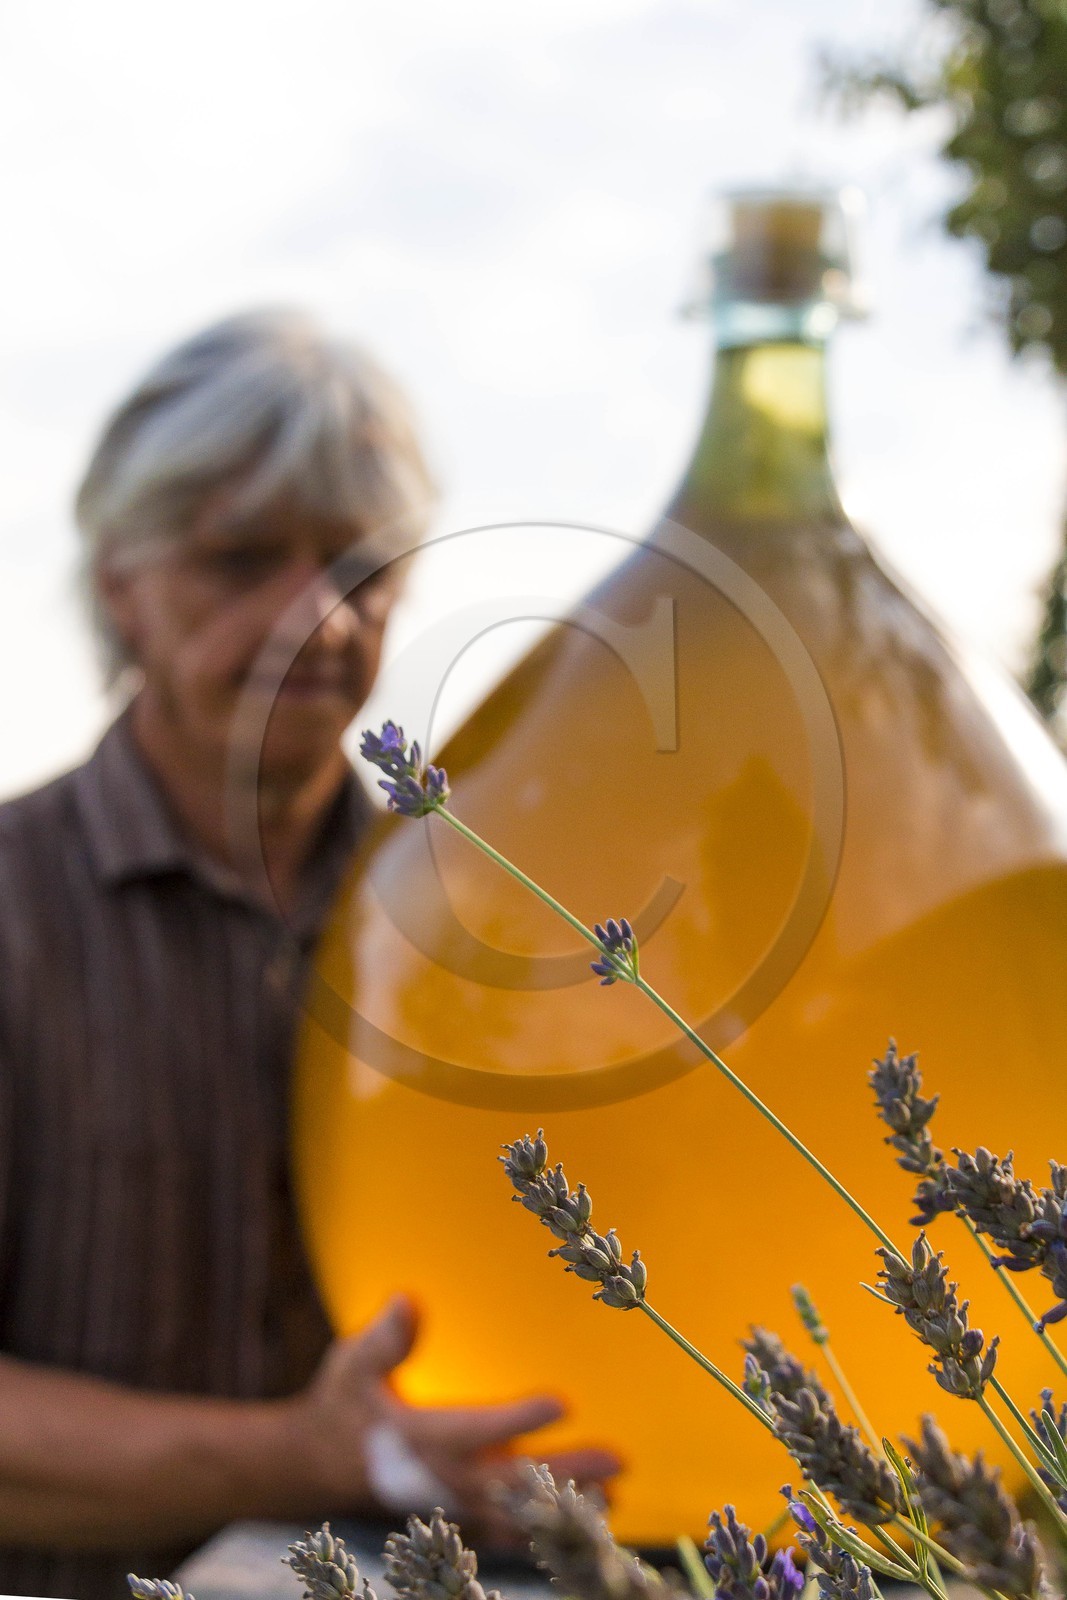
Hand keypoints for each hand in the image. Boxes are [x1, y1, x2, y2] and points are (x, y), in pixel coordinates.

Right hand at [285, 1295, 621, 1536]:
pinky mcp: (458, 1517)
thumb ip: (384, 1338)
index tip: (561, 1401)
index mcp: (418, 1437)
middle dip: (565, 1470)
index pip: (476, 1428)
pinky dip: (544, 1532)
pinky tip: (584, 1524)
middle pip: (512, 1479)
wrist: (320, 1465)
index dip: (518, 1419)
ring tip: (613, 1497)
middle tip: (617, 1460)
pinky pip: (506, 1532)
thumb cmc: (345, 1403)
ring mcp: (452, 1504)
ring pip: (516, 1512)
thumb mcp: (352, 1364)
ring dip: (565, 1504)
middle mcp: (441, 1478)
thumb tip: (408, 1300)